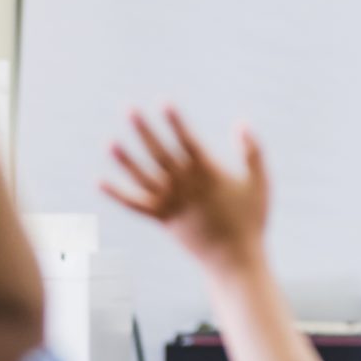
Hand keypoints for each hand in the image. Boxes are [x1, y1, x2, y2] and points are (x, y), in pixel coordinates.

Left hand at [102, 107, 272, 276]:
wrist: (234, 258)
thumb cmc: (251, 219)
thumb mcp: (260, 183)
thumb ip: (253, 152)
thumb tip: (242, 123)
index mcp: (209, 174)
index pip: (188, 140)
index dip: (176, 121)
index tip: (164, 102)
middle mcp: (186, 186)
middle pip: (159, 153)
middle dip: (144, 130)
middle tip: (129, 109)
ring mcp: (172, 203)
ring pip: (142, 177)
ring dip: (125, 160)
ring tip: (109, 142)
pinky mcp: (162, 219)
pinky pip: (135, 205)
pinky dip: (117, 194)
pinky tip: (99, 181)